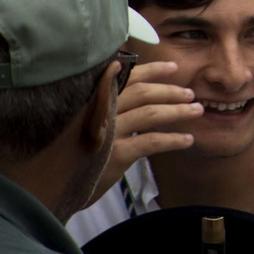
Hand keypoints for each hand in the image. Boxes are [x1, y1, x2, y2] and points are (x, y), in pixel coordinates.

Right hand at [86, 61, 202, 208]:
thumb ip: (109, 106)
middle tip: (191, 93)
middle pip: (143, 92)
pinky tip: (188, 140)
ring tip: (197, 110)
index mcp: (96, 100)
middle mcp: (101, 112)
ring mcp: (108, 132)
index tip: (173, 67)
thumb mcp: (90, 123)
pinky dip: (173, 140)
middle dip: (170, 91)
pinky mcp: (116, 154)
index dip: (152, 70)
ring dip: (178, 111)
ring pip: (151, 114)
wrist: (55, 187)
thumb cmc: (77, 152)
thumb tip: (142, 91)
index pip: (127, 77)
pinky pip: (152, 141)